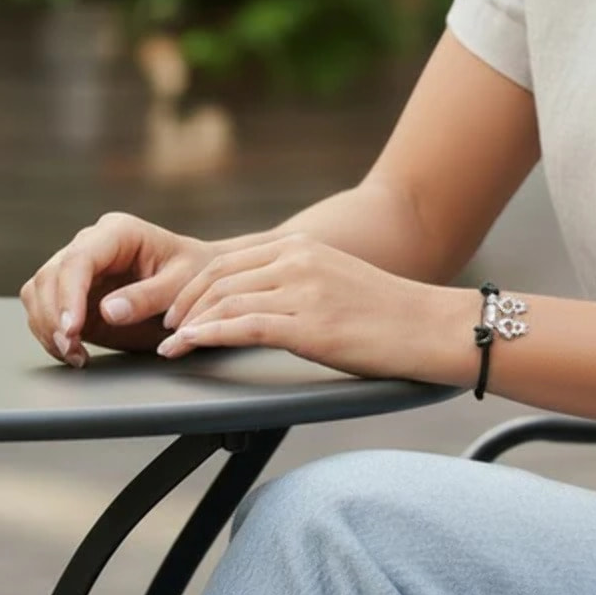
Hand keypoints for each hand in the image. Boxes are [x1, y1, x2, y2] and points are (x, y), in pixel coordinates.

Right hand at [21, 212, 217, 367]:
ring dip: (47, 327)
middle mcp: (92, 244)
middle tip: (72, 347)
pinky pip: (44, 310)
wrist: (200, 282)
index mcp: (119, 232)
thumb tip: (107, 311)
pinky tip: (73, 352)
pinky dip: (50, 334)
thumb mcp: (182, 284)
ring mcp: (79, 268)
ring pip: (39, 292)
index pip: (79, 259)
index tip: (73, 327)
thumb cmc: (196, 275)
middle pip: (51, 276)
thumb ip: (149, 296)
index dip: (69, 294)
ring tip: (74, 353)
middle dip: (54, 315)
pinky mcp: (73, 292)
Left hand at [156, 234, 469, 380]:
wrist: (429, 326)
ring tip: (170, 344)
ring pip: (225, 302)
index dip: (195, 286)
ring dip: (188, 325)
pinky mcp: (308, 323)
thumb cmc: (386, 313)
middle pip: (220, 278)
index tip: (179, 309)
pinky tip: (188, 347)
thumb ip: (298, 283)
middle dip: (184, 304)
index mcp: (303, 247)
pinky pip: (242, 326)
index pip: (230, 262)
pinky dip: (206, 337)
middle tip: (167, 328)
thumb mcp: (335, 282)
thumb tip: (260, 304)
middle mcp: (299, 260)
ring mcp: (303, 290)